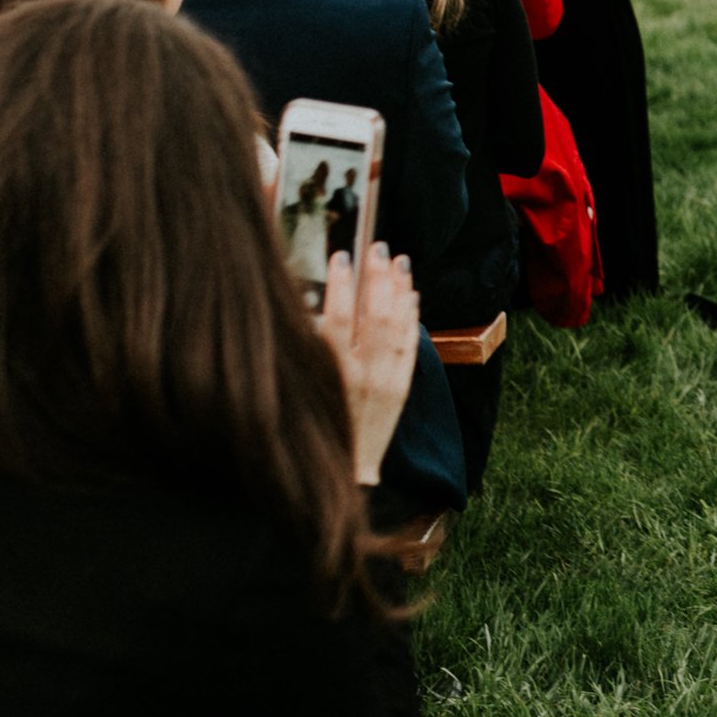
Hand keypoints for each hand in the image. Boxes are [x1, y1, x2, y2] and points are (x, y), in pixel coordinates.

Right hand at [315, 243, 419, 485]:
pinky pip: (412, 344)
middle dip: (378, 276)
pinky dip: (413, 316)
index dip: (341, 284)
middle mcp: (364, 375)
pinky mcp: (403, 387)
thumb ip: (310, 350)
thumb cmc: (315, 426)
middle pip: (375, 314)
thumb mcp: (303, 389)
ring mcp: (388, 381)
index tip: (341, 256)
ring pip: (398, 325)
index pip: (339, 318)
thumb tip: (314, 308)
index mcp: (334, 374)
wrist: (344, 469)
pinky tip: (412, 294)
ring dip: (400, 289)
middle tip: (378, 247)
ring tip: (399, 260)